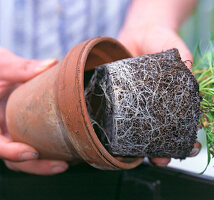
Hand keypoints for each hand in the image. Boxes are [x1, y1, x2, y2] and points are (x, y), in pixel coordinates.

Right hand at [0, 48, 68, 174]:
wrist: (0, 72)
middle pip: (13, 159)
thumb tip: (51, 65)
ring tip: (70, 162)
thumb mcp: (2, 65)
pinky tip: (69, 150)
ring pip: (25, 158)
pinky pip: (35, 145)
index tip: (33, 153)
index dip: (11, 152)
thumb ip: (20, 68)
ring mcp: (12, 133)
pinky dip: (50, 151)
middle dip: (37, 166)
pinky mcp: (24, 131)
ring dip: (45, 163)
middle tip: (62, 166)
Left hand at [118, 25, 199, 166]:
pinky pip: (117, 117)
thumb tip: (194, 83)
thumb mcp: (178, 52)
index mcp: (172, 101)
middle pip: (159, 134)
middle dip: (163, 150)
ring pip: (138, 132)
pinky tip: (119, 140)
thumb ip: (186, 66)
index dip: (186, 138)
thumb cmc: (163, 41)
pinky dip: (118, 130)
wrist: (139, 31)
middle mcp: (154, 107)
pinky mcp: (119, 100)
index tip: (191, 148)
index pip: (181, 124)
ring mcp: (136, 106)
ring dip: (142, 148)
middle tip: (164, 159)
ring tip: (145, 157)